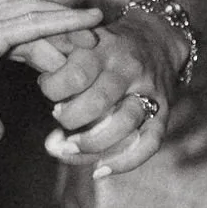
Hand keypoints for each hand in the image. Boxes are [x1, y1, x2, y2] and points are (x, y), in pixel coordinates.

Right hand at [0, 0, 99, 141]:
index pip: (11, 36)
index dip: (42, 44)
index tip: (68, 59)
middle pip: (28, 19)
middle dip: (62, 30)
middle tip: (96, 45)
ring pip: (35, 18)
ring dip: (70, 26)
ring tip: (102, 36)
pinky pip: (31, 26)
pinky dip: (63, 21)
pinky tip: (90, 23)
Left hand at [32, 20, 189, 179]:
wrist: (157, 37)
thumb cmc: (104, 47)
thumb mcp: (80, 40)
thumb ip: (55, 64)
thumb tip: (42, 109)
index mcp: (103, 48)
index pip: (76, 74)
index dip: (54, 90)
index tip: (49, 91)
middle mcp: (127, 69)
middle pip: (98, 102)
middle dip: (71, 118)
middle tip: (60, 118)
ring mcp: (148, 91)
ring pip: (124, 123)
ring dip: (93, 142)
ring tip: (72, 145)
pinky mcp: (164, 111)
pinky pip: (149, 142)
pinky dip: (124, 162)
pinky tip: (99, 170)